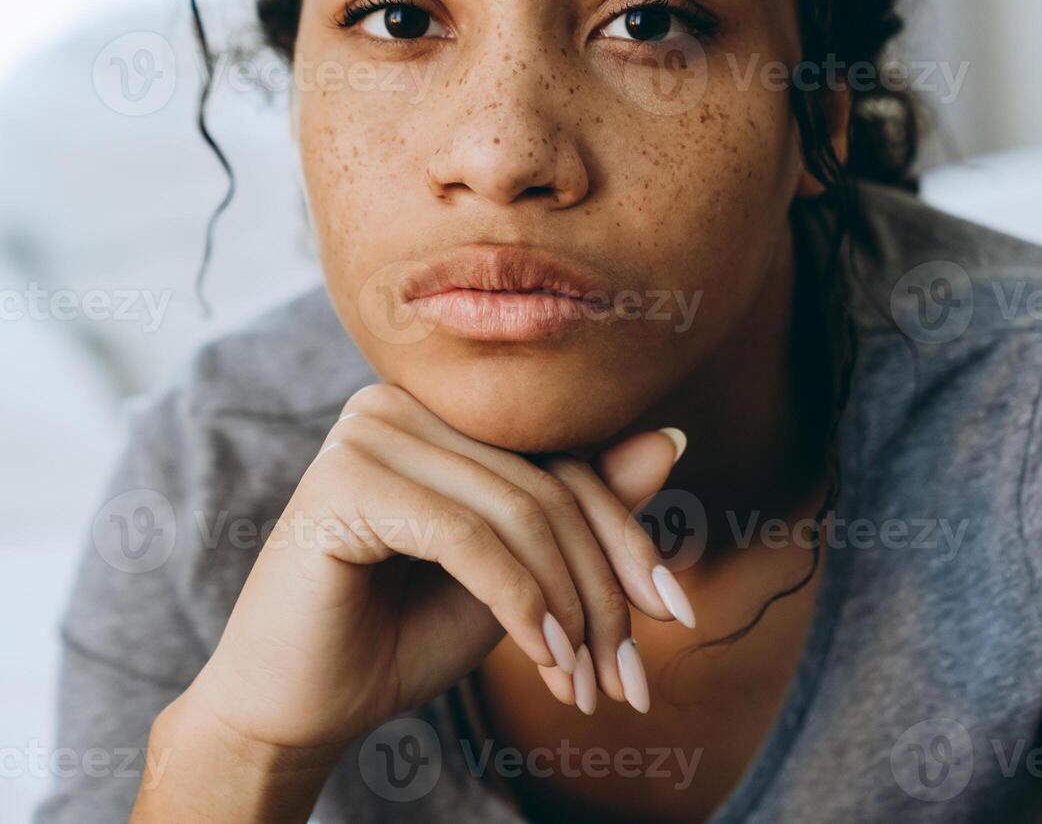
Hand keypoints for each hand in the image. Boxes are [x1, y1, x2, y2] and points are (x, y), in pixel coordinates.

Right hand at [183, 383, 689, 751]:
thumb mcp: (519, 575)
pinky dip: (523, 605)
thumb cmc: (402, 636)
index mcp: (440, 411)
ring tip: (586, 685)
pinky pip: (471, 539)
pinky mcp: (346, 480)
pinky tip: (548, 661)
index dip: (627, 539)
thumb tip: (672, 437)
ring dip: (568, 611)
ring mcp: (368, 432)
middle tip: (628, 677)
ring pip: (520, 514)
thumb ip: (581, 508)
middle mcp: (400, 403)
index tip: (676, 613)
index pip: (565, 460)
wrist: (295, 708)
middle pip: (550, 488)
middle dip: (602, 590)